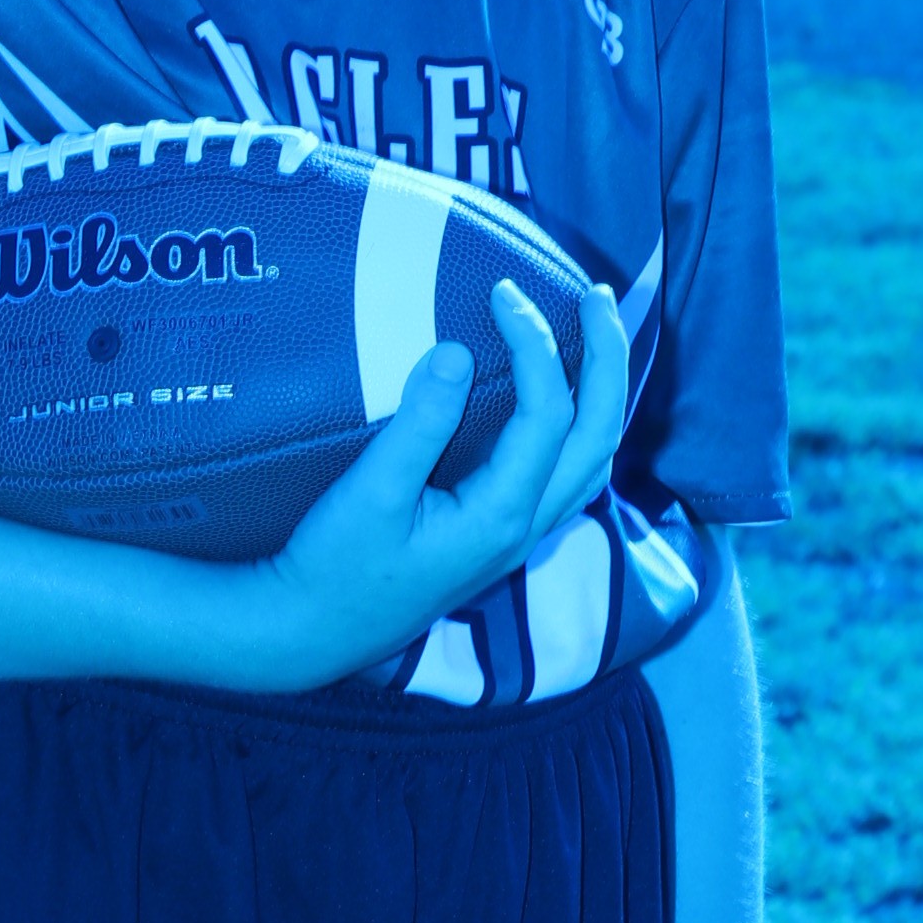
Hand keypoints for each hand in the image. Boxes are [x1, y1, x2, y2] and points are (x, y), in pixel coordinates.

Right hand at [238, 277, 627, 693]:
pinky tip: (555, 394)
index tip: (502, 293)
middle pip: (598, 435)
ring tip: (591, 331)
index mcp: (501, 514)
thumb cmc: (336, 564)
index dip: (536, 344)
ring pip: (590, 458)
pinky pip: (565, 472)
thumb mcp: (370, 493)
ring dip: (600, 392)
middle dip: (606, 360)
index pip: (549, 415)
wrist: (315, 630)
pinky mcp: (499, 535)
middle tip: (594, 294)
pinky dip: (576, 423)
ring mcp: (518, 535)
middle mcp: (525, 527)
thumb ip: (420, 425)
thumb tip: (456, 352)